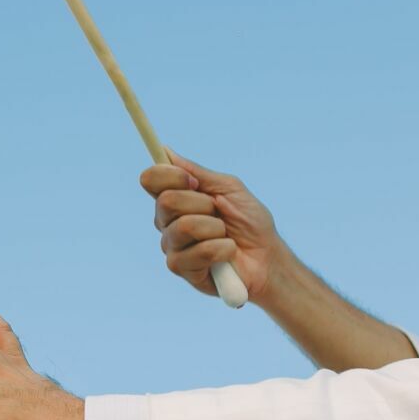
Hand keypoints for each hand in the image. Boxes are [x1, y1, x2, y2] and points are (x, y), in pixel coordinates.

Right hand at [140, 152, 286, 302]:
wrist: (267, 257)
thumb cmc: (250, 222)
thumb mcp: (229, 188)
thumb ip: (198, 174)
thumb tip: (166, 151)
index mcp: (176, 198)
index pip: (151, 179)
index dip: (170, 175)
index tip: (193, 182)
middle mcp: (167, 221)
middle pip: (166, 201)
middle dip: (202, 204)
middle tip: (219, 213)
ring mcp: (172, 246)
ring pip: (184, 226)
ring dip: (215, 228)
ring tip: (225, 236)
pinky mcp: (180, 268)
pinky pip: (199, 251)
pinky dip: (223, 249)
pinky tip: (227, 254)